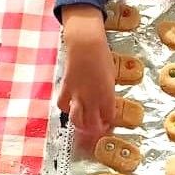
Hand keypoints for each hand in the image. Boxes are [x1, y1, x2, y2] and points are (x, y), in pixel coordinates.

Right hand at [58, 5, 115, 149]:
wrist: (86, 44)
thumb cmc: (102, 57)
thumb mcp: (111, 77)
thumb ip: (108, 93)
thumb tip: (107, 104)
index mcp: (107, 94)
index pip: (109, 117)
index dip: (108, 123)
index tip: (108, 124)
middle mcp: (92, 98)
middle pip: (92, 124)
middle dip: (94, 131)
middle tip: (95, 130)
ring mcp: (77, 94)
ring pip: (76, 119)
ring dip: (80, 125)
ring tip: (83, 125)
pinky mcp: (65, 88)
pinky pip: (63, 104)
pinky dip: (66, 108)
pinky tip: (71, 106)